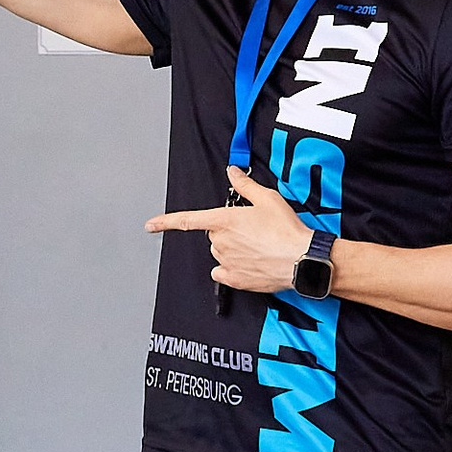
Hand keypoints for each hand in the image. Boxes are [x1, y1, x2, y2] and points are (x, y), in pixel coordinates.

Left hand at [147, 168, 314, 297]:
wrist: (301, 259)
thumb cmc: (286, 230)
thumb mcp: (267, 199)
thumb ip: (245, 185)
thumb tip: (233, 172)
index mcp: (224, 221)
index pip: (188, 220)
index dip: (166, 222)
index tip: (150, 225)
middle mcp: (221, 242)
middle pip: (212, 234)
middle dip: (227, 231)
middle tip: (251, 230)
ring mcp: (226, 262)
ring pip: (219, 253)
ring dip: (232, 249)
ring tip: (257, 246)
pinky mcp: (234, 279)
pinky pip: (223, 272)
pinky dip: (231, 268)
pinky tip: (250, 263)